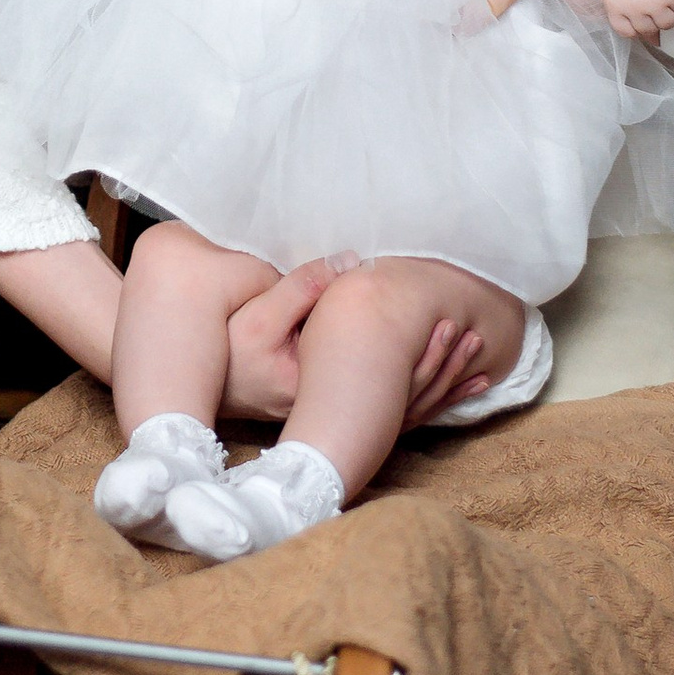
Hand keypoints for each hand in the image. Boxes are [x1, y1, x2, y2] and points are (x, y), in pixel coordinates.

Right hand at [220, 260, 487, 426]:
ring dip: (442, 382)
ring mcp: (335, 414)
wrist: (197, 370)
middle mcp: (333, 410)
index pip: (385, 375)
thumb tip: (353, 260)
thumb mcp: (260, 312)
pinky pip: (392, 411)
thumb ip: (307, 285)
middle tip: (475, 335)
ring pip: (403, 406)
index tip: (452, 322)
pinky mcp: (335, 411)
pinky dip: (428, 398)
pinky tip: (452, 387)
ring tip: (476, 356)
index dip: (424, 353)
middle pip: (404, 393)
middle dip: (443, 365)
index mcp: (320, 388)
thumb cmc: (227, 341)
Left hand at [602, 0, 673, 39]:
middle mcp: (631, 5)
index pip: (627, 32)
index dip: (637, 25)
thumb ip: (625, 14)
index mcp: (613, 4)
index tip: (642, 12)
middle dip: (653, 18)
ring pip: (667, 24)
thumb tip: (652, 41)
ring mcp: (653, 1)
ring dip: (668, 12)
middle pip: (648, 30)